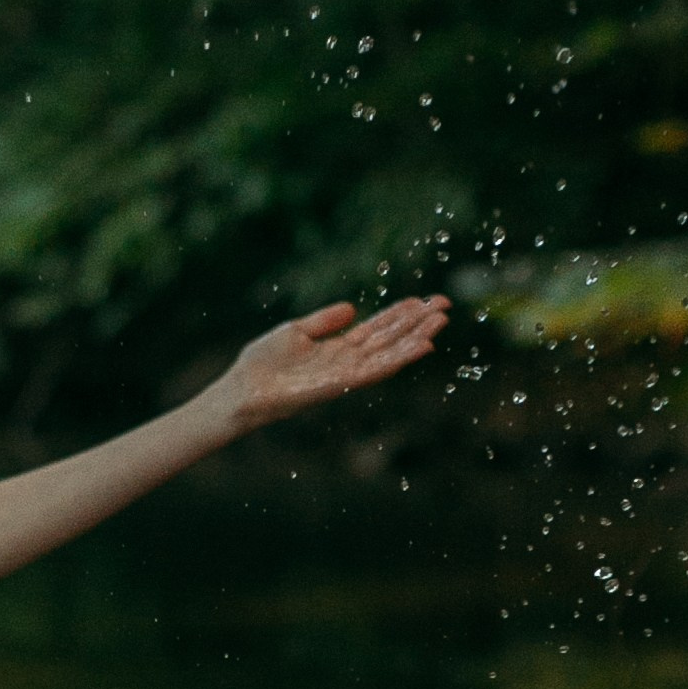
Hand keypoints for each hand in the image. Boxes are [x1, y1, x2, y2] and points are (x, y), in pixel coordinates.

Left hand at [213, 293, 449, 430]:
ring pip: (389, 354)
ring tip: (440, 323)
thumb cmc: (263, 363)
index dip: (399, 315)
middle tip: (444, 306)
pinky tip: (420, 347)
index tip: (423, 301)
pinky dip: (399, 359)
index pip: (377, 329)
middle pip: (389, 340)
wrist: (243, 387)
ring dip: (416, 339)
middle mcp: (347, 361)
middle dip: (416, 324)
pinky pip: (375, 370)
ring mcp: (346, 374)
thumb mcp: (297, 331)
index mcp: (337, 347)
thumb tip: (353, 308)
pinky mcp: (341, 385)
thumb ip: (325, 321)